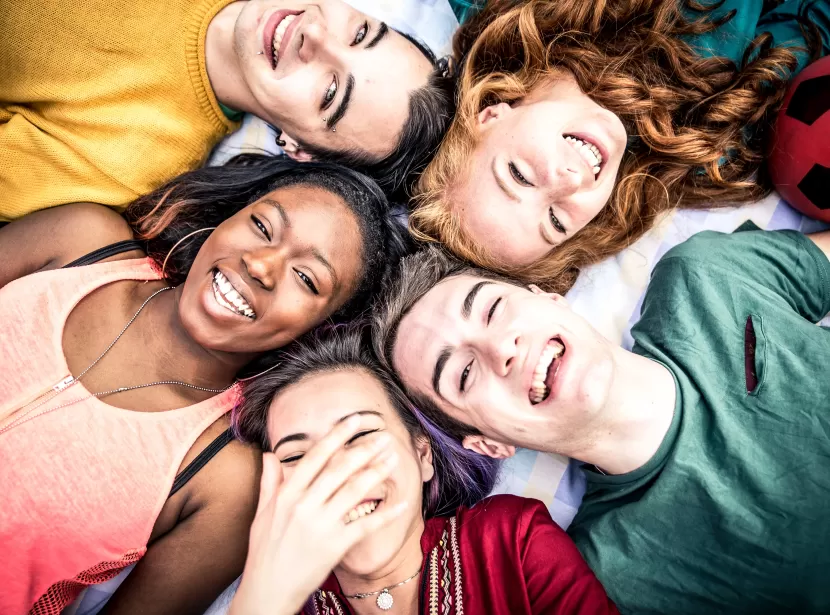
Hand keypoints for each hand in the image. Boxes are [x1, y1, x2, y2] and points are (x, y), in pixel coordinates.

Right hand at [229, 415, 406, 614]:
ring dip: (377, 472)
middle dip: (364, 449)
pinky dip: (387, 514)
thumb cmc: (265, 552)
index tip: (355, 420)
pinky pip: (366, 525)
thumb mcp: (261, 514)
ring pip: (355, 491)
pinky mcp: (335, 546)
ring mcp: (321, 525)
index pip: (315, 457)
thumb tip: (269, 455)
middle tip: (384, 436)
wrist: (267, 591)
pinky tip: (404, 503)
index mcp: (287, 495)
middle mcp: (304, 506)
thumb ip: (269, 482)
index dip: (336, 436)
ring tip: (393, 458)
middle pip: (339, 470)